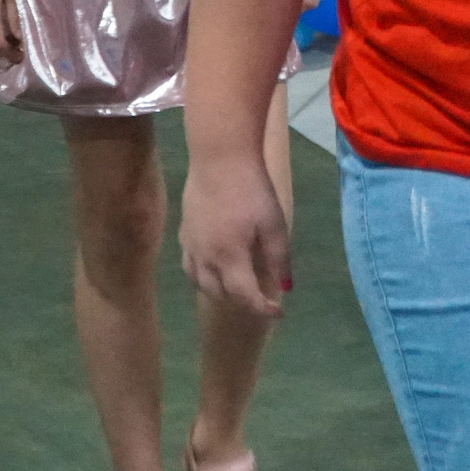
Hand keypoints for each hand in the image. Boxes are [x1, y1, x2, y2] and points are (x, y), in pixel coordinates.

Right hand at [180, 160, 290, 316]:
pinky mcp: (184, 232)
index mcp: (229, 258)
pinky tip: (214, 266)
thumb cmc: (251, 189)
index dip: (263, 309)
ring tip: (237, 286)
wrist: (219, 158)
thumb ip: (278, 259)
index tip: (279, 312)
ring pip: (200, 283)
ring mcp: (190, 245)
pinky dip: (202, 275)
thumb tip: (285, 287)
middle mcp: (206, 258)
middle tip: (261, 298)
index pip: (245, 297)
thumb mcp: (273, 224)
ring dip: (219, 292)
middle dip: (242, 302)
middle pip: (220, 294)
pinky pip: (189, 266)